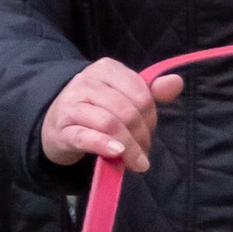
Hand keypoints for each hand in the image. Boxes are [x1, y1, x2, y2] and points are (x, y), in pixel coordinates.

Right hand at [40, 58, 185, 172]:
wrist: (56, 124)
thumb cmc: (96, 109)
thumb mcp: (124, 97)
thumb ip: (151, 91)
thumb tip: (176, 82)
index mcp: (106, 69)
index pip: (140, 93)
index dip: (151, 117)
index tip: (149, 131)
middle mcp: (86, 81)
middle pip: (127, 110)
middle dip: (141, 135)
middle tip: (144, 152)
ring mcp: (71, 103)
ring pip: (110, 123)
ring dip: (129, 147)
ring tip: (136, 162)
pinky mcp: (62, 128)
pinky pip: (86, 136)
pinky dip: (104, 145)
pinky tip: (116, 153)